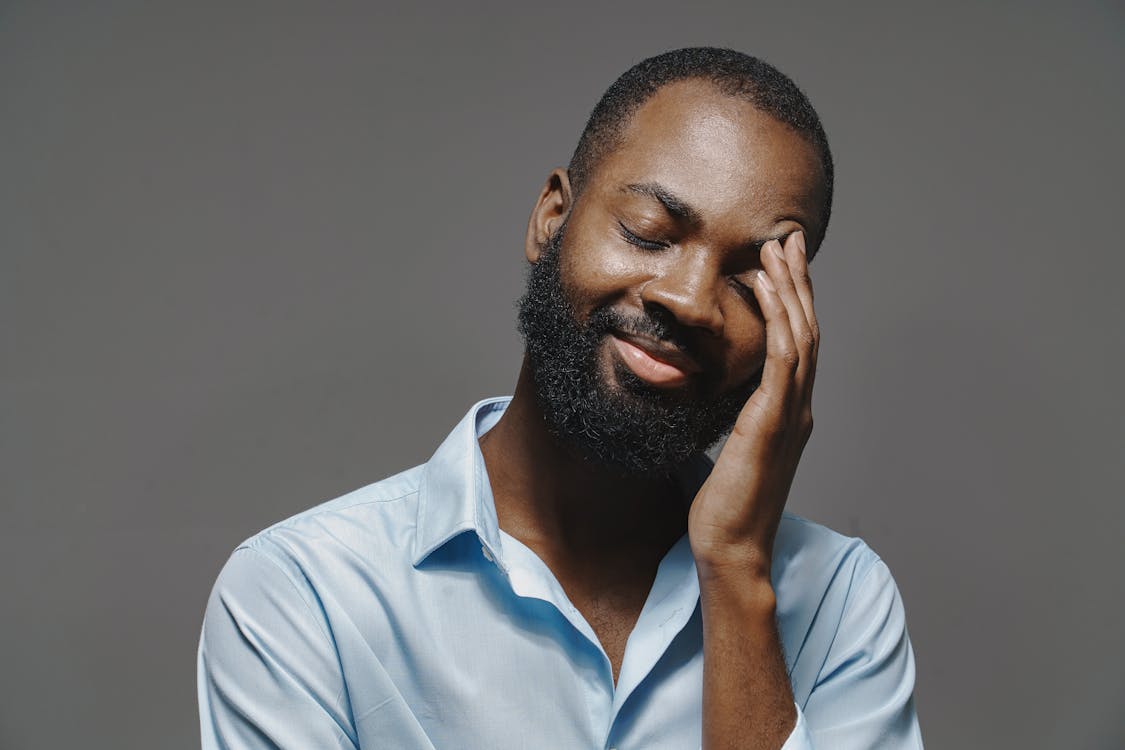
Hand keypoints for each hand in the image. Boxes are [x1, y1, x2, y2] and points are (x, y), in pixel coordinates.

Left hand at [688, 230, 817, 578]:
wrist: (732, 549)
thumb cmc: (726, 507)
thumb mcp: (732, 451)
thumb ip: (735, 420)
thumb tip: (719, 399)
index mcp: (788, 413)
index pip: (796, 344)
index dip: (793, 301)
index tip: (782, 264)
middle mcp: (798, 408)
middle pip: (806, 330)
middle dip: (799, 282)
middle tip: (791, 239)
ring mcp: (790, 415)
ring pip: (800, 337)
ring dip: (791, 289)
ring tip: (778, 250)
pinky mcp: (771, 423)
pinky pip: (781, 360)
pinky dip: (778, 320)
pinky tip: (765, 289)